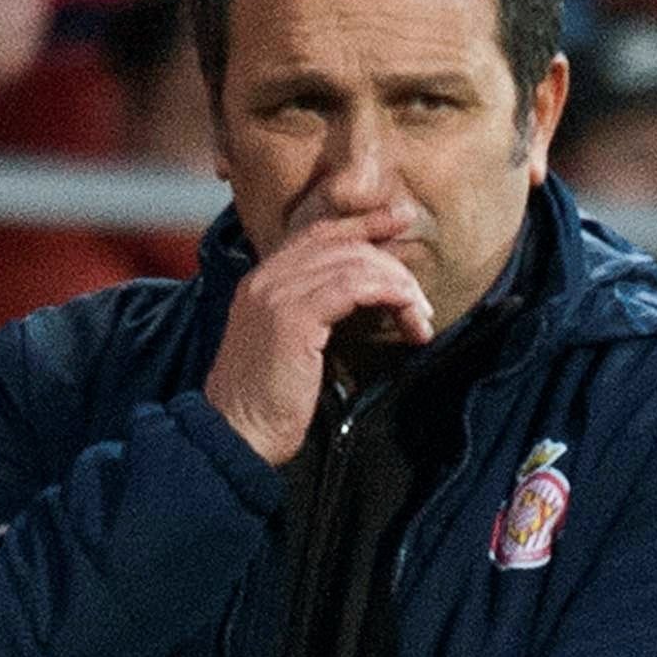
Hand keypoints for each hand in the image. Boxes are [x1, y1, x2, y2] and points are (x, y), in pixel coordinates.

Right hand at [203, 206, 433, 466]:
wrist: (235, 436)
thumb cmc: (265, 408)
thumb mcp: (286, 350)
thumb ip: (311, 317)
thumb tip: (360, 304)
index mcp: (261, 282)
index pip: (318, 234)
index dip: (362, 223)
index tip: (400, 219)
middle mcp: (266, 278)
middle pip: (342, 244)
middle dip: (391, 264)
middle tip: (420, 298)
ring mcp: (277, 294)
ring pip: (353, 263)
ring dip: (397, 286)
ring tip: (419, 317)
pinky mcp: (294, 317)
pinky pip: (354, 287)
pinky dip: (388, 295)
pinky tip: (407, 314)